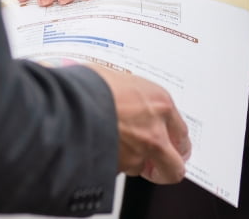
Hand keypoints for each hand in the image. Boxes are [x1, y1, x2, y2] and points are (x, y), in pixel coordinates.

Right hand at [90, 65, 190, 183]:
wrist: (67, 103)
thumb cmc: (91, 85)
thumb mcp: (121, 79)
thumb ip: (135, 94)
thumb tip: (129, 95)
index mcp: (160, 103)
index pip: (181, 132)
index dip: (176, 141)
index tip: (173, 144)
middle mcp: (155, 132)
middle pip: (175, 167)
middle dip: (168, 167)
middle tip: (161, 164)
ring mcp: (136, 153)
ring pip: (143, 169)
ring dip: (134, 161)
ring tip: (117, 143)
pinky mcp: (117, 168)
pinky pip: (120, 169)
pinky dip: (114, 162)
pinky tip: (103, 146)